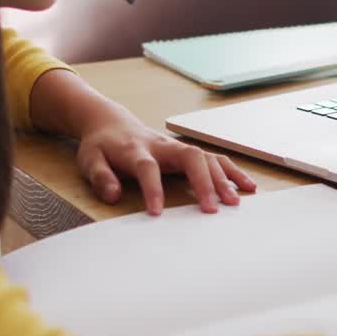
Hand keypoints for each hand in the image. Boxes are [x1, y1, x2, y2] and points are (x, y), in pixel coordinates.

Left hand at [76, 108, 256, 215]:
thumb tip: (113, 196)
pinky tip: (247, 187)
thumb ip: (101, 177)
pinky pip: (213, 159)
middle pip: (189, 157)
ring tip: (236, 202)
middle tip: (213, 209)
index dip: (153, 189)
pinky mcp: (187, 151)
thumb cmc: (102, 146)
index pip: (147, 167)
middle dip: (203, 182)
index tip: (156, 213)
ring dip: (223, 178)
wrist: (111, 122)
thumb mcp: (89, 160)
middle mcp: (162, 146)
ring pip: (206, 157)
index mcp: (136, 150)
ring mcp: (177, 147)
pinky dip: (231, 172)